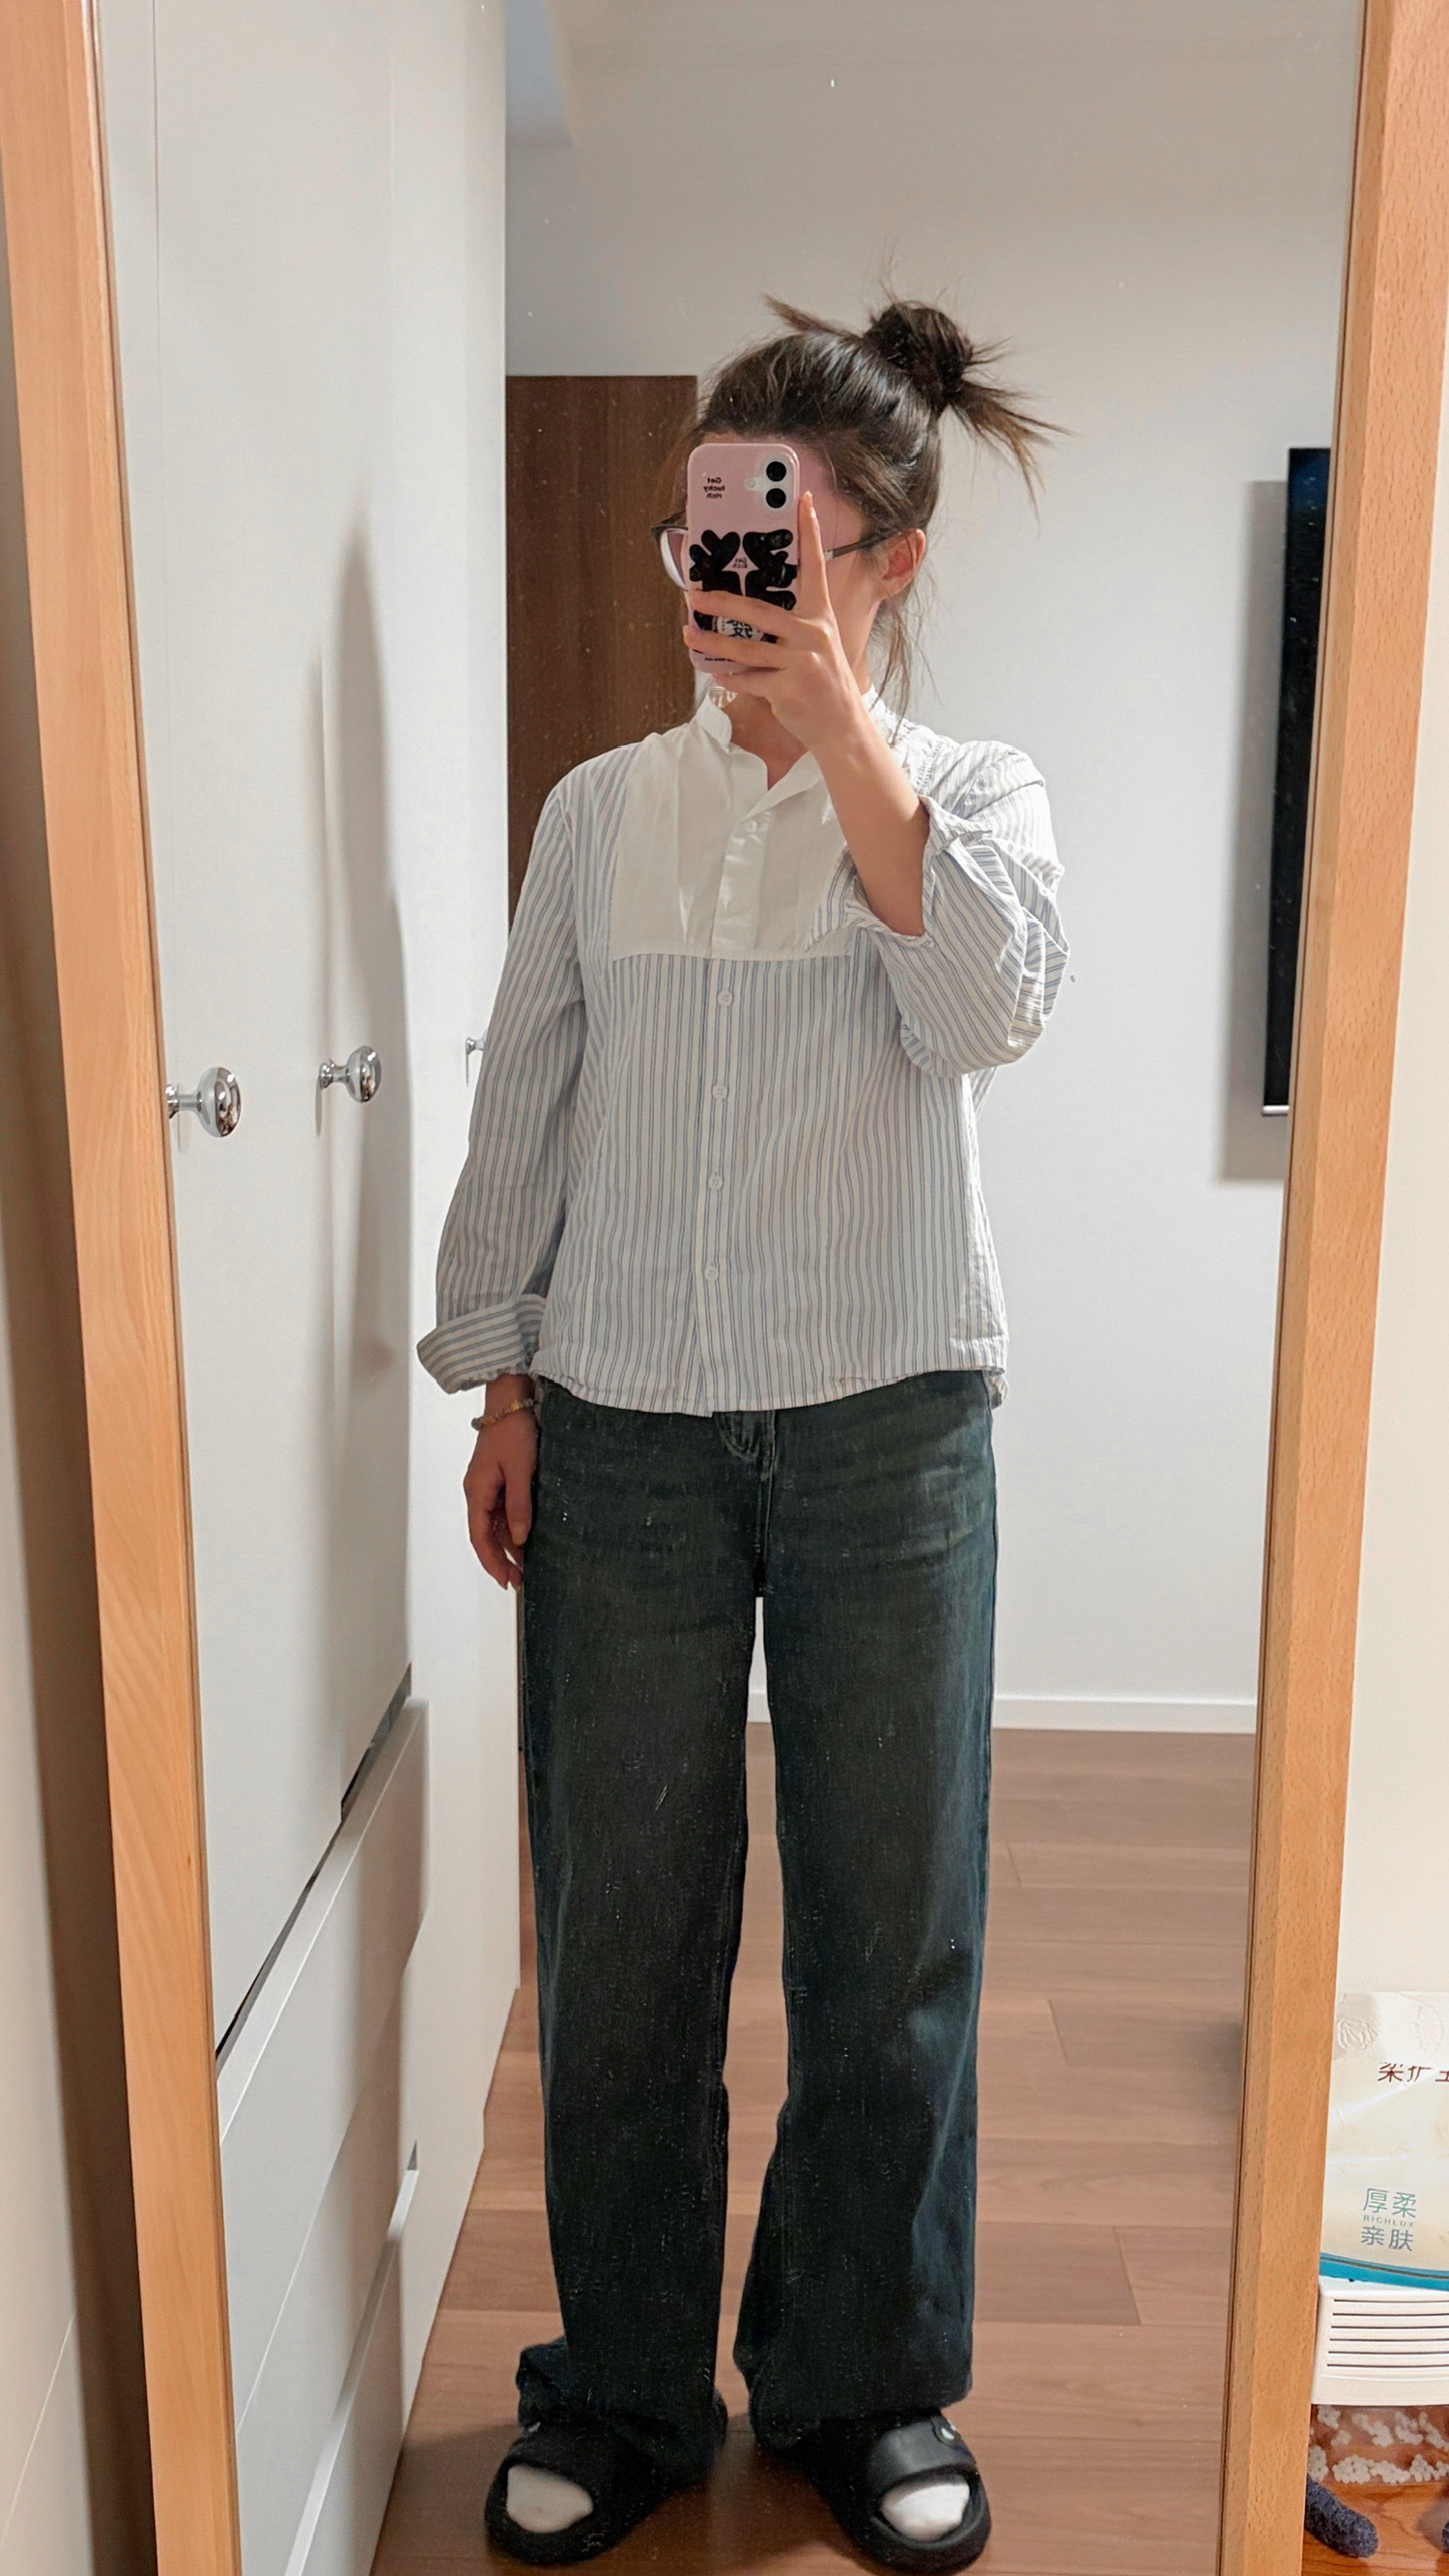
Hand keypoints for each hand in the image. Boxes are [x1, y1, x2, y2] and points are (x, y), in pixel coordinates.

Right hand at [464, 1378, 536, 1588]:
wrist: (510, 1400)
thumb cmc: (513, 1430)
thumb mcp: (520, 1470)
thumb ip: (519, 1505)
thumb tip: (519, 1538)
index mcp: (477, 1491)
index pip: (479, 1536)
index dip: (492, 1561)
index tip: (506, 1581)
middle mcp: (477, 1492)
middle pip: (484, 1535)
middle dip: (500, 1560)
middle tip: (518, 1582)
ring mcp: (486, 1486)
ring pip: (492, 1525)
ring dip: (506, 1547)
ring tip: (524, 1567)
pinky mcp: (497, 1479)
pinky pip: (500, 1511)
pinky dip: (510, 1528)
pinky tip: (524, 1539)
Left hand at [685, 491, 870, 759]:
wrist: (841, 727)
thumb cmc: (822, 681)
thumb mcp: (816, 645)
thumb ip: (790, 626)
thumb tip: (744, 612)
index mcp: (820, 617)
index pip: (815, 567)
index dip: (809, 533)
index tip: (802, 500)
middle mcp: (813, 635)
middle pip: (759, 611)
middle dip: (722, 603)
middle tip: (693, 596)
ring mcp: (801, 663)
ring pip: (746, 649)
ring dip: (712, 644)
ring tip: (688, 635)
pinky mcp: (788, 690)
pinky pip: (748, 680)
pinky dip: (729, 678)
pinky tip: (715, 674)